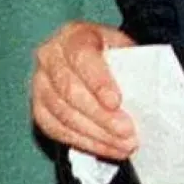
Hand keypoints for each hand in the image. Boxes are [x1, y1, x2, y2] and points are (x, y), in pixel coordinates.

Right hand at [31, 20, 138, 159]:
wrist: (86, 55)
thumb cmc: (108, 52)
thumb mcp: (121, 46)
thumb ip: (129, 61)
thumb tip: (145, 87)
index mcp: (73, 35)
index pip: (82, 57)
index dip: (98, 81)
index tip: (116, 101)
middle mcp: (49, 57)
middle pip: (70, 90)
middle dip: (100, 115)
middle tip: (126, 131)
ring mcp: (39, 84)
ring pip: (63, 114)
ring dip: (95, 134)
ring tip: (122, 144)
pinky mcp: (38, 108)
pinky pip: (56, 130)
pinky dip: (83, 142)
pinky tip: (106, 147)